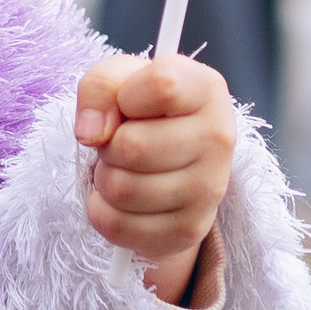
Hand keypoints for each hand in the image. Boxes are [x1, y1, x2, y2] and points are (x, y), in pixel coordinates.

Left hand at [74, 52, 237, 303]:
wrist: (166, 156)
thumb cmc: (141, 108)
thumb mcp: (118, 80)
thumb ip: (99, 88)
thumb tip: (91, 133)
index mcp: (208, 90)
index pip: (161, 87)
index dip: (125, 97)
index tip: (128, 104)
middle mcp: (219, 138)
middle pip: (132, 147)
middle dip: (108, 145)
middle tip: (121, 142)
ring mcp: (209, 189)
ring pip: (122, 190)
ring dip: (105, 178)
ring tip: (124, 168)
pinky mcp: (189, 229)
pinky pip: (118, 226)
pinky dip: (102, 211)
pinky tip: (122, 199)